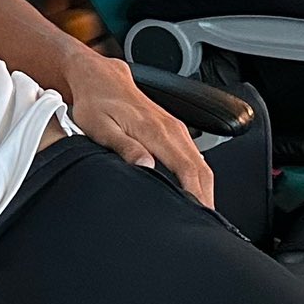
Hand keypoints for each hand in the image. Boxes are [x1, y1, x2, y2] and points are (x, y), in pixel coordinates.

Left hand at [59, 52, 214, 208]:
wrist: (101, 78)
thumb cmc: (96, 102)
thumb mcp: (100, 127)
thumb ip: (124, 147)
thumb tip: (145, 166)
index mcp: (156, 131)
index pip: (188, 169)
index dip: (197, 195)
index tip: (200, 216)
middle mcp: (172, 129)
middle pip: (201, 170)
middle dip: (207, 198)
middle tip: (206, 226)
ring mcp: (176, 129)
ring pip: (201, 164)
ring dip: (205, 189)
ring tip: (202, 215)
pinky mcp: (174, 130)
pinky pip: (194, 157)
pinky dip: (199, 177)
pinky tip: (193, 193)